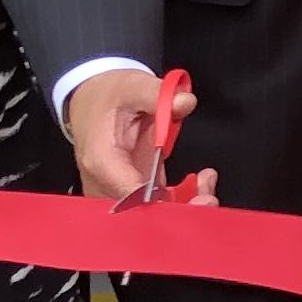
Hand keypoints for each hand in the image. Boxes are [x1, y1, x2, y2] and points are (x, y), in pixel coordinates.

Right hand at [66, 66, 219, 207]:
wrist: (92, 100)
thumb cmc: (108, 96)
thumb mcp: (131, 86)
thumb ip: (156, 94)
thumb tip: (185, 102)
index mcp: (101, 160)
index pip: (128, 194)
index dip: (161, 204)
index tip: (194, 198)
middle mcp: (106, 183)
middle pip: (140, 214)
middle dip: (177, 213)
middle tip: (208, 198)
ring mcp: (120, 190)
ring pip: (151, 215)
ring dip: (185, 208)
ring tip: (208, 186)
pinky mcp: (135, 190)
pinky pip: (158, 206)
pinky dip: (183, 200)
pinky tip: (202, 183)